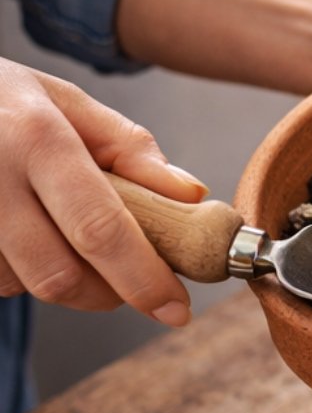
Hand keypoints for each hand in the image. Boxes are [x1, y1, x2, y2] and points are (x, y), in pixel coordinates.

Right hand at [0, 58, 206, 322]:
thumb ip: (131, 149)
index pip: (100, 229)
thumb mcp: (68, 103)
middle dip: (109, 293)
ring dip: (65, 283)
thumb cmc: (6, 102)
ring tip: (68, 241)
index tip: (177, 310)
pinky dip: (25, 275)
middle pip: (61, 276)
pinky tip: (30, 240)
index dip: (144, 280)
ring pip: (25, 285)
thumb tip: (191, 195)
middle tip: (130, 281)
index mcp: (36, 137)